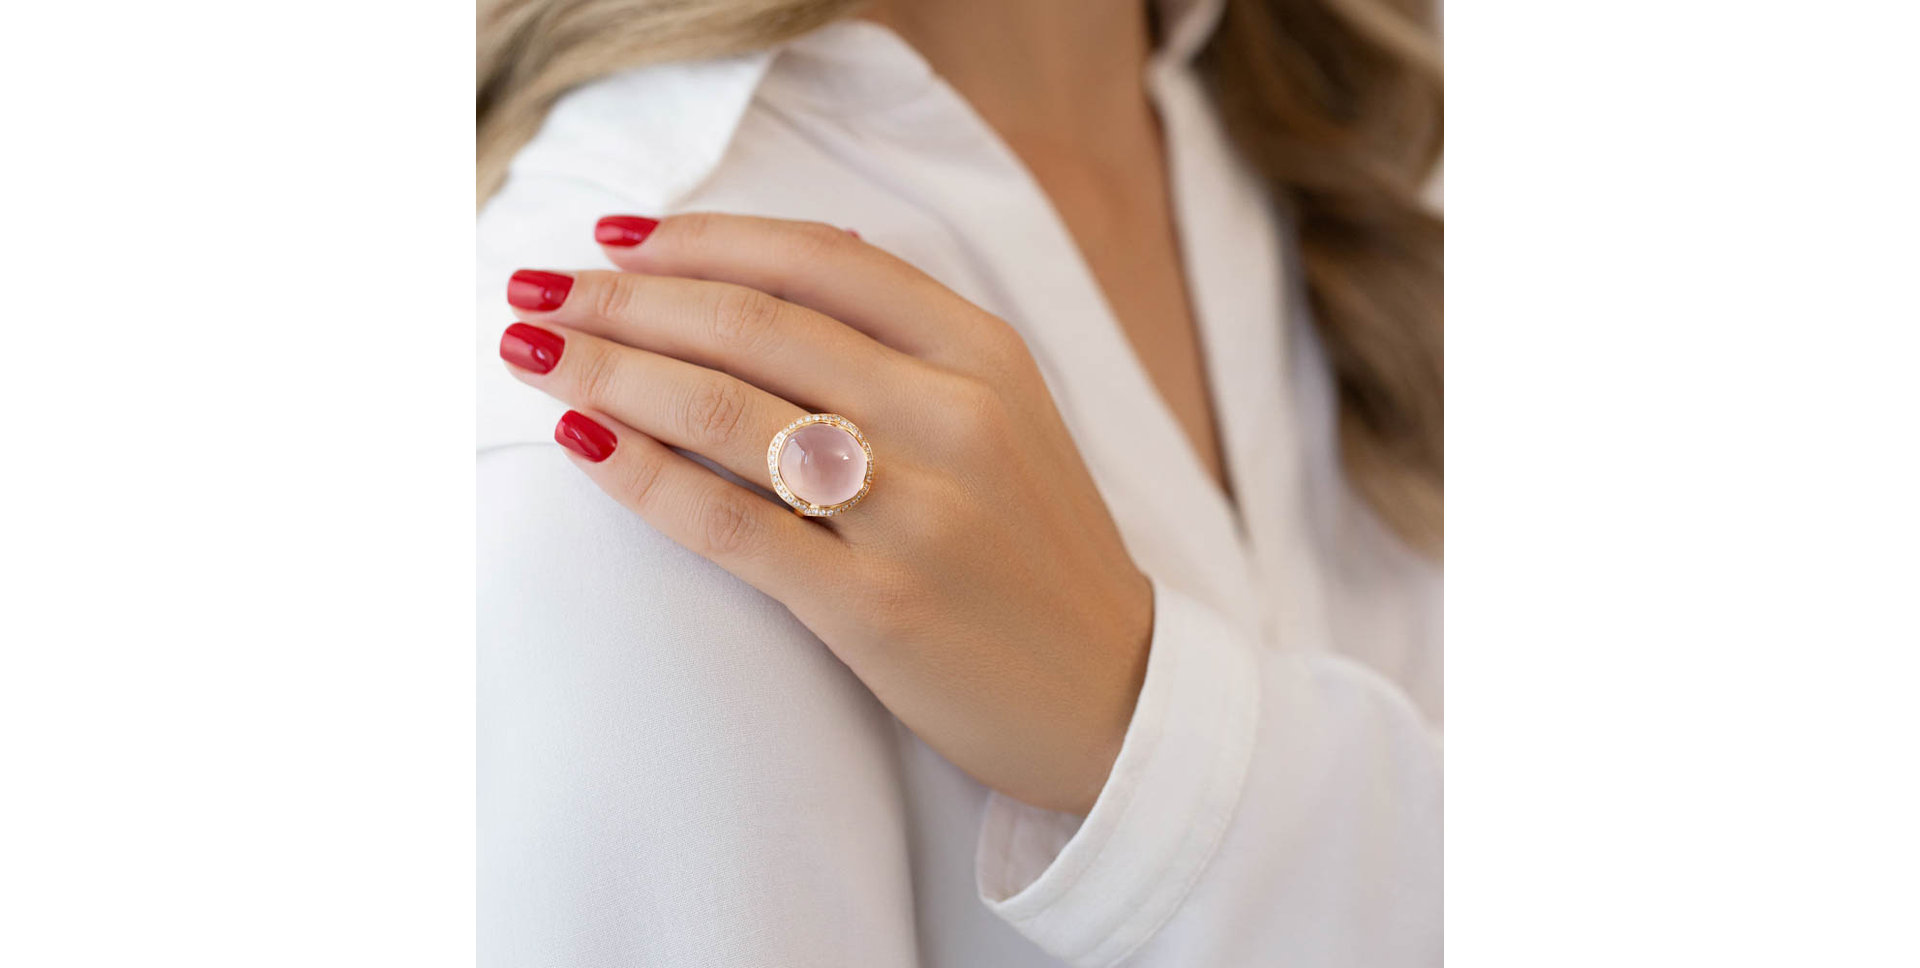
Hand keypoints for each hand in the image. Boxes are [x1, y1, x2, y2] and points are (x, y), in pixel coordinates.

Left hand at [498, 214, 1152, 813]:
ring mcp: (917, 514)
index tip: (614, 238)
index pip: (818, 259)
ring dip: (608, 370)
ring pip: (726, 410)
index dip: (700, 238)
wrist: (1112, 697)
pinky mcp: (877, 608)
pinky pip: (729, 523)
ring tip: (531, 350)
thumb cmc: (1037, 549)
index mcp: (986, 355)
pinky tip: (582, 441)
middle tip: (539, 290)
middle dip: (625, 299)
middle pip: (753, 325)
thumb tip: (802, 249)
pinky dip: (642, 474)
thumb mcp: (1010, 413)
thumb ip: (914, 337)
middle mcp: (954, 417)